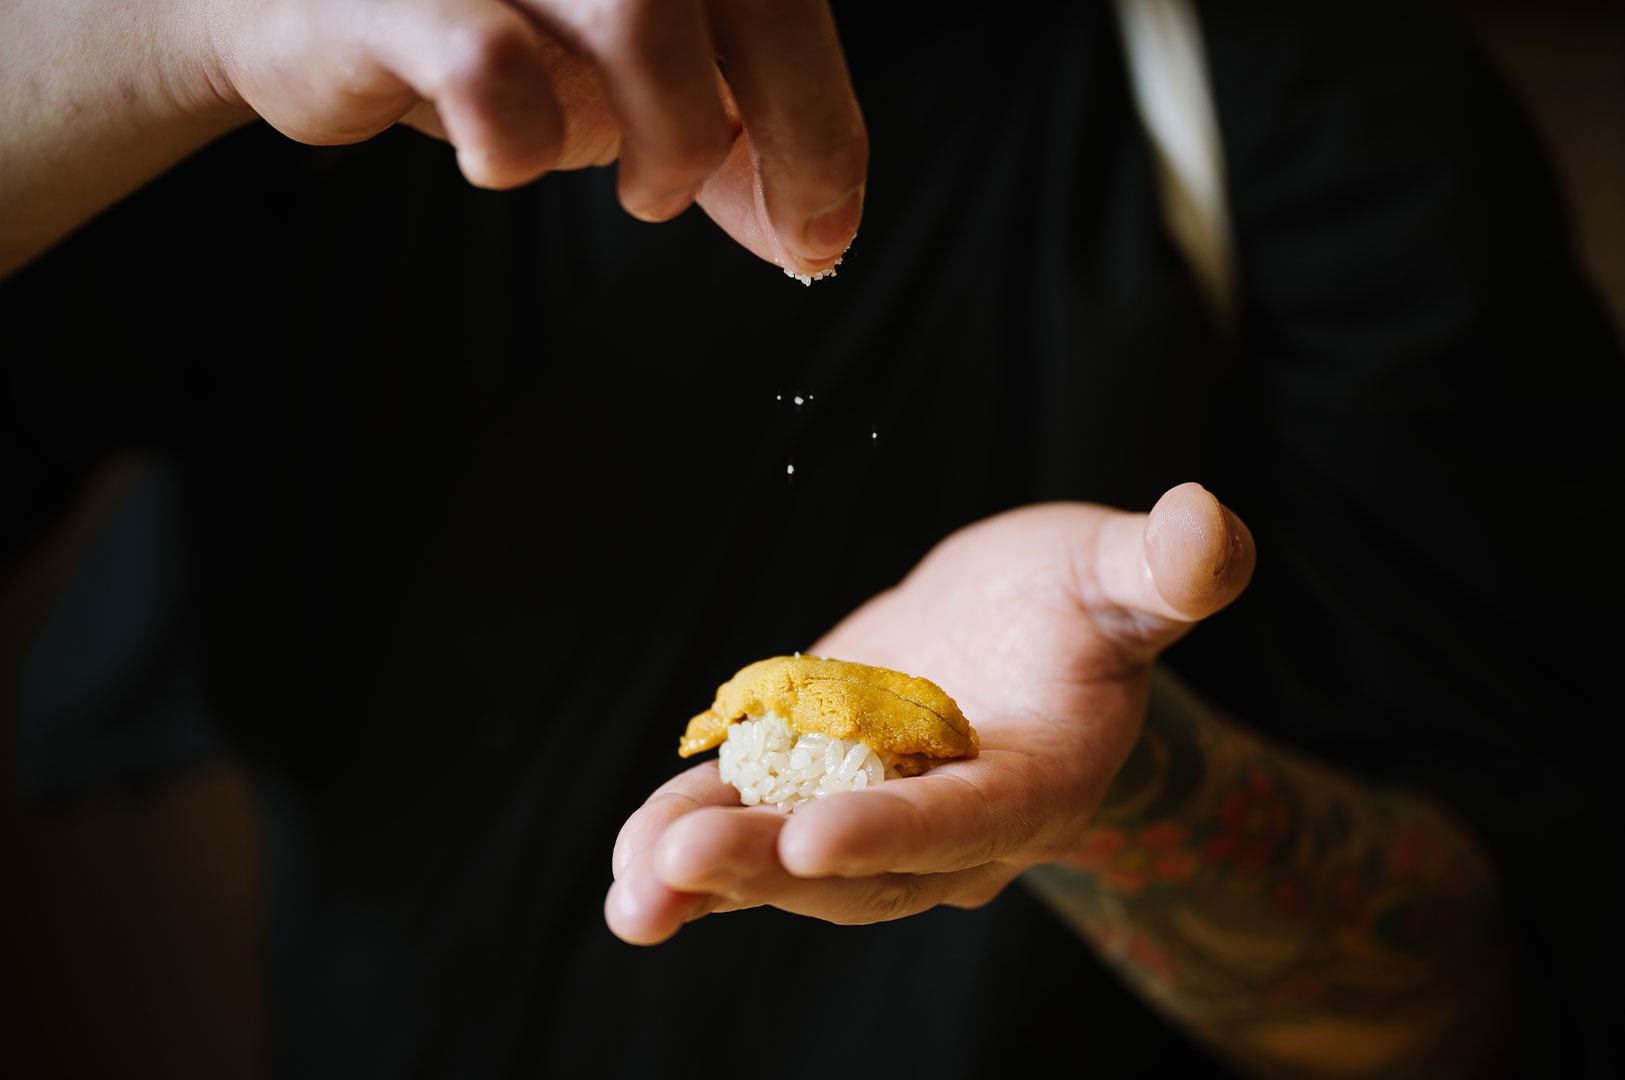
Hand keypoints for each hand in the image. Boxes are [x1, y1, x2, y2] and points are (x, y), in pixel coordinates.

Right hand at [212, 0, 866, 277]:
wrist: (303, 10)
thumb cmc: (487, 28)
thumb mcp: (631, 83)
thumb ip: (729, 141)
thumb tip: (815, 237)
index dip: (829, 119)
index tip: (824, 228)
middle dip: (798, 135)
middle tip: (785, 231)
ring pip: (644, 15)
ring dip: (676, 140)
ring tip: (649, 194)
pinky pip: (488, 62)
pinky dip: (523, 140)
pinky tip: (506, 162)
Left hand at [604, 482, 1256, 943]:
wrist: (1015, 636)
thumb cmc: (1080, 602)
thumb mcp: (1119, 576)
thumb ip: (1163, 572)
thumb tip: (1212, 526)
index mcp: (1034, 783)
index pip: (963, 820)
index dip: (894, 833)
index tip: (813, 838)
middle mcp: (950, 828)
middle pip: (859, 865)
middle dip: (770, 868)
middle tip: (682, 863)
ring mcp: (874, 816)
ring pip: (790, 864)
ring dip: (711, 878)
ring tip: (635, 892)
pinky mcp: (812, 788)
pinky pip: (751, 829)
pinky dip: (690, 848)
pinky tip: (630, 870)